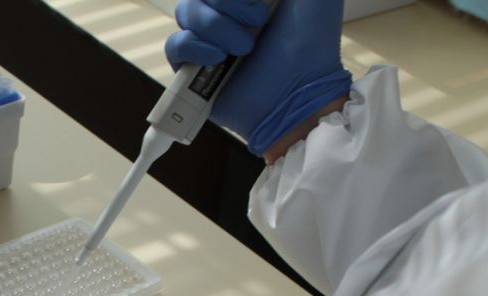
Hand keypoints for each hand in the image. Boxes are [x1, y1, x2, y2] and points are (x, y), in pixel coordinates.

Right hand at [165, 0, 351, 155]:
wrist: (297, 94)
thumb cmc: (312, 45)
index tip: (258, 3)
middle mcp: (227, 12)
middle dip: (229, 2)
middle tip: (259, 19)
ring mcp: (208, 39)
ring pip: (187, 11)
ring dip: (217, 27)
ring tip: (244, 48)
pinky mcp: (192, 67)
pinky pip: (176, 44)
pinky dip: (196, 47)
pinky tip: (218, 59)